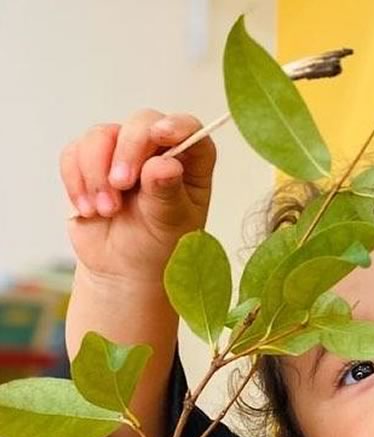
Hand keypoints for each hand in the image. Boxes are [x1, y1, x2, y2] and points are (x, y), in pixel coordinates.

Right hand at [60, 109, 216, 285]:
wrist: (124, 270)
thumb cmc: (159, 248)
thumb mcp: (170, 226)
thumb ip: (167, 194)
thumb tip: (163, 165)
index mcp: (191, 165)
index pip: (190, 130)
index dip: (177, 125)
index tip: (160, 134)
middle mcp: (158, 152)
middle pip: (141, 123)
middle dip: (126, 151)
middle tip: (121, 184)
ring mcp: (122, 154)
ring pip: (101, 135)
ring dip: (97, 172)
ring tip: (106, 210)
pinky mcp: (91, 163)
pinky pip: (74, 153)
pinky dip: (77, 180)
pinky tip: (89, 209)